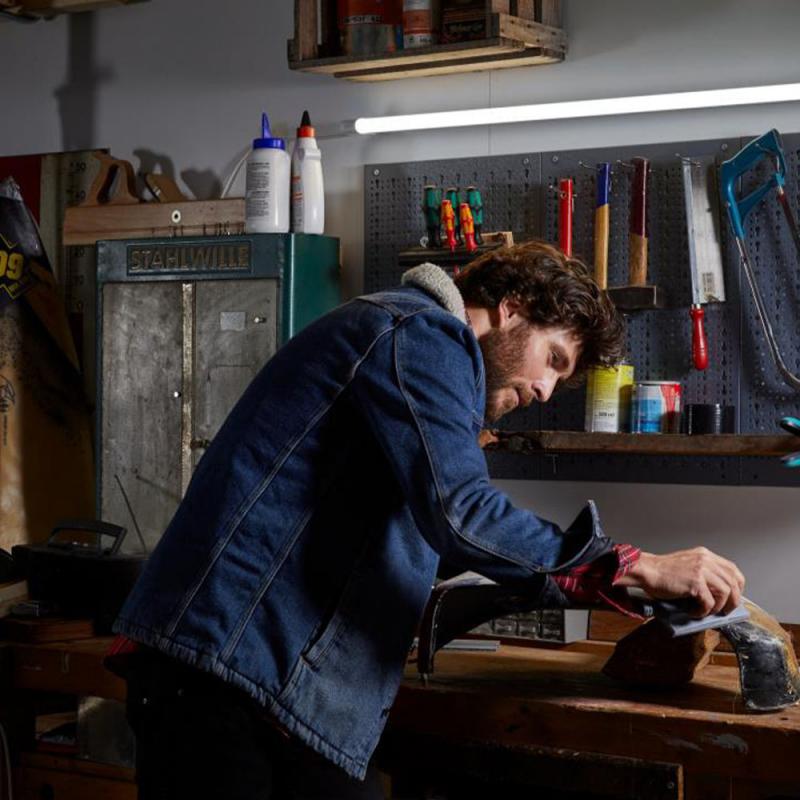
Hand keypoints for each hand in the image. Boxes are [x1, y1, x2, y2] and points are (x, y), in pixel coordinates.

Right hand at [614, 547, 745, 616]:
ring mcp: (701, 570)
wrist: (646, 571)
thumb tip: (718, 595)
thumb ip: (703, 574)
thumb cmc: (661, 573)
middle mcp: (706, 560)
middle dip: (732, 601)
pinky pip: (709, 602)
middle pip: (734, 582)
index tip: (733, 597)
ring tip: (705, 611)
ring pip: (725, 593)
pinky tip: (692, 611)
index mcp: (705, 555)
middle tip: (724, 611)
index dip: (738, 587)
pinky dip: (703, 611)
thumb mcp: (687, 567)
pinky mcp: (695, 582)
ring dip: (717, 607)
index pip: (733, 570)